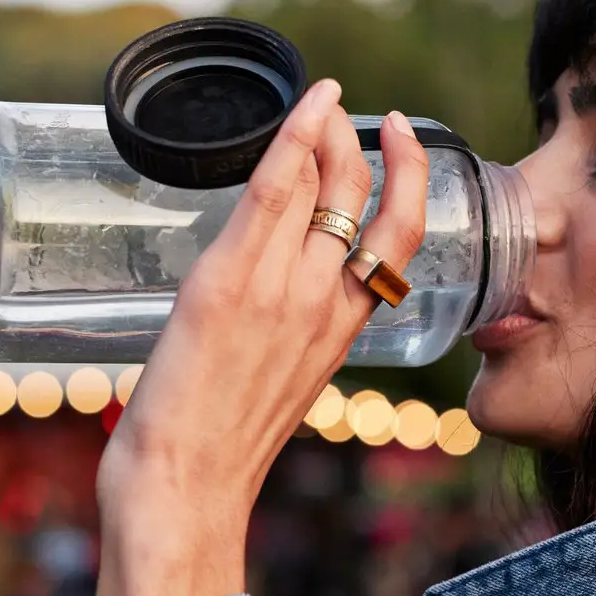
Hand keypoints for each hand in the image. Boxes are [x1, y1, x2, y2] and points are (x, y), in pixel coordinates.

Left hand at [82, 82, 428, 595]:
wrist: (187, 494)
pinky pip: (274, 194)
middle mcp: (326, 304)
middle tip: (337, 111)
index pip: (399, 238)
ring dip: (325, 130)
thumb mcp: (275, 388)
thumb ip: (281, 338)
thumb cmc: (217, 457)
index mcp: (343, 331)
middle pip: (366, 199)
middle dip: (359, 142)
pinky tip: (303, 107)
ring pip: (324, 186)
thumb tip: (262, 311)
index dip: (408, 177)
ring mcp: (281, 291)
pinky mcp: (228, 284)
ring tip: (317, 101)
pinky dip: (292, 139)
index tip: (393, 139)